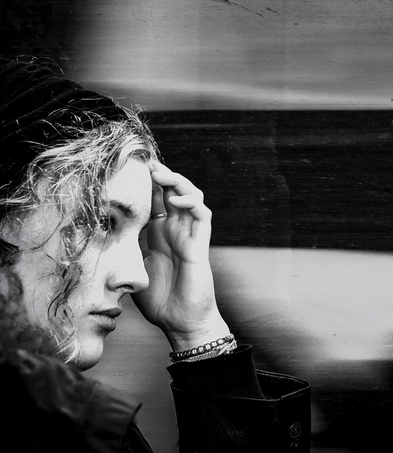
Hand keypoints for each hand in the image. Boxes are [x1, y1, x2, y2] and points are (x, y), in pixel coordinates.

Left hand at [133, 161, 230, 352]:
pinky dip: (192, 203)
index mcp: (158, 234)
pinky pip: (201, 215)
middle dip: (160, 176)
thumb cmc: (158, 300)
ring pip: (190, 197)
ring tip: (162, 175)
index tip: (130, 168)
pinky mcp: (200, 244)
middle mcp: (174, 230)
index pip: (154, 200)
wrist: (180, 322)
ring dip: (178, 183)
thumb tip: (98, 233)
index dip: (146, 184)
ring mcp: (189, 235)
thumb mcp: (132, 269)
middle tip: (145, 163)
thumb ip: (123, 249)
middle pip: (172, 192)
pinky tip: (177, 199)